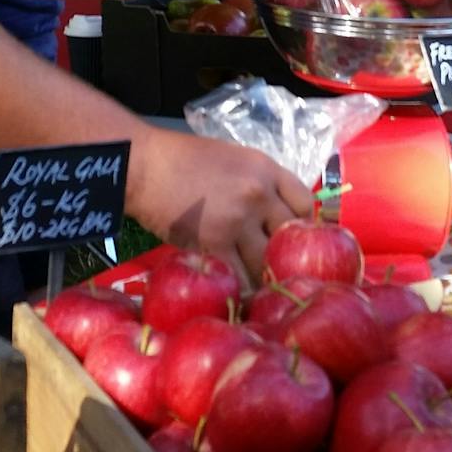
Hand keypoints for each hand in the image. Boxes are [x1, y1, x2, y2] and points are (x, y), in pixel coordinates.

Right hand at [128, 127, 312, 285]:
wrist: (144, 165)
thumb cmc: (182, 159)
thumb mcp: (233, 159)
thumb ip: (257, 184)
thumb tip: (273, 215)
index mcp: (266, 169)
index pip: (307, 203)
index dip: (304, 225)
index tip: (295, 239)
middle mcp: (259, 194)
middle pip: (292, 236)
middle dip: (286, 254)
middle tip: (277, 270)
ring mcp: (238, 220)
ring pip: (267, 262)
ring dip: (263, 277)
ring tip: (258, 288)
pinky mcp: (214, 243)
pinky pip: (238, 277)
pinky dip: (238, 289)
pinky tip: (234, 292)